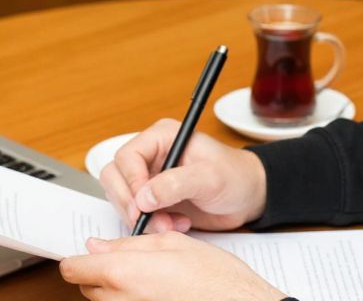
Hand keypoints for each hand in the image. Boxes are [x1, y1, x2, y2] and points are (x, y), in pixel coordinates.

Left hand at [59, 231, 282, 300]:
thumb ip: (128, 244)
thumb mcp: (170, 243)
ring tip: (148, 274)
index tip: (89, 252)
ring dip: (115, 286)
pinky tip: (156, 290)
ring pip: (105, 299)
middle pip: (87, 285)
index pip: (73, 268)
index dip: (78, 257)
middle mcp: (120, 300)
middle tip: (127, 258)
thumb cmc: (214, 278)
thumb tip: (97, 246)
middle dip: (98, 270)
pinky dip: (132, 298)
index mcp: (123, 273)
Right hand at [99, 118, 266, 233]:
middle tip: (149, 220)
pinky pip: (135, 213)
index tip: (143, 205)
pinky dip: (149, 224)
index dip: (131, 181)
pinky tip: (174, 225)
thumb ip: (176, 184)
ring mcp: (150, 178)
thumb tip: (143, 198)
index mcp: (162, 138)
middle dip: (130, 203)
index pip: (127, 156)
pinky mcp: (153, 199)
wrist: (247, 197)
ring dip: (141, 217)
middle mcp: (151, 155)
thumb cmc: (235, 176)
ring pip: (122, 198)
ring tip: (170, 224)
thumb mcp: (210, 178)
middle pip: (115, 177)